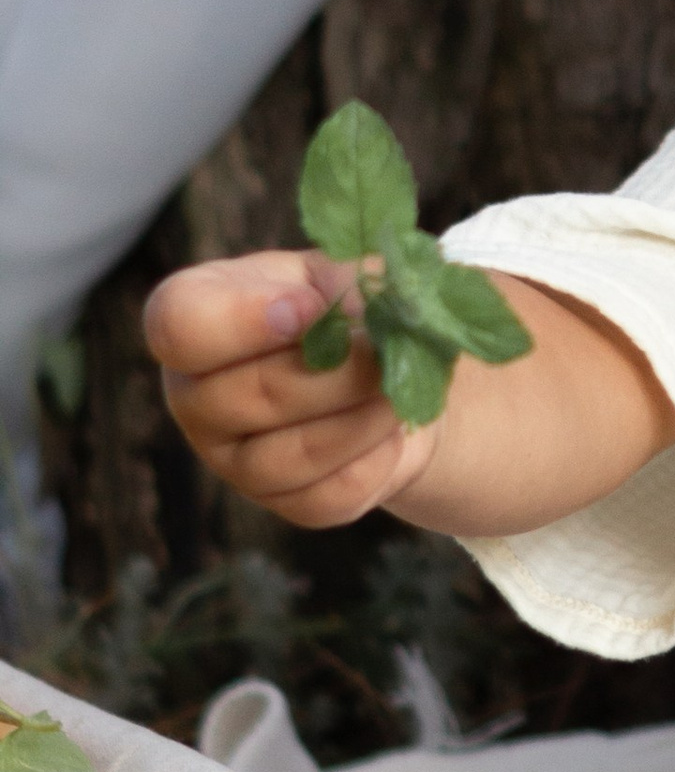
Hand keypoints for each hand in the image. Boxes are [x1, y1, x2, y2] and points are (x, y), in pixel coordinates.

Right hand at [146, 251, 439, 527]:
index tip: (310, 307)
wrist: (394, 366)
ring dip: (363, 419)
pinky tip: (393, 430)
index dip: (243, 319)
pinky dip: (376, 460)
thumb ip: (351, 283)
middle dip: (336, 373)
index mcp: (196, 316)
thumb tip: (363, 319)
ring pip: (289, 456)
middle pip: (245, 396)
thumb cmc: (354, 303)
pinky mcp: (283, 501)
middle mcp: (195, 393)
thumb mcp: (351, 269)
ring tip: (399, 389)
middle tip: (387, 349)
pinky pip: (327, 496)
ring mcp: (230, 458)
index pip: (177, 326)